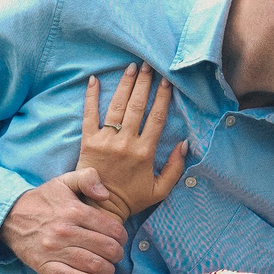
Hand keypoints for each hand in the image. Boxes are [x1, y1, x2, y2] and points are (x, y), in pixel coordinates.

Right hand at [2, 168, 127, 273]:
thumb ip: (88, 178)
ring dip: (107, 270)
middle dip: (117, 254)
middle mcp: (65, 231)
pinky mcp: (43, 266)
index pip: (111, 229)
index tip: (120, 239)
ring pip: (93, 266)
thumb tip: (106, 194)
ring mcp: (53, 251)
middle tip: (116, 255)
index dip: (122, 236)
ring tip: (108, 268)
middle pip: (106, 249)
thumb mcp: (64, 181)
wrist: (9, 216)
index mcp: (74, 211)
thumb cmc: (42, 200)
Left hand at [78, 66, 188, 217]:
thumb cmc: (132, 199)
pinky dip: (91, 97)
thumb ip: (175, 168)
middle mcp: (126, 143)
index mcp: (145, 152)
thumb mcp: (160, 189)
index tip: (167, 81)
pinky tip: (93, 80)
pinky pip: (89, 115)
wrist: (101, 208)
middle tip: (148, 65)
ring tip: (131, 67)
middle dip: (144, 83)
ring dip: (124, 84)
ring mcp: (106, 141)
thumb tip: (185, 143)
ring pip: (117, 106)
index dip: (162, 97)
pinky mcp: (88, 142)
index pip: (156, 117)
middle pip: (137, 106)